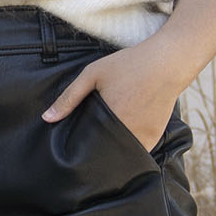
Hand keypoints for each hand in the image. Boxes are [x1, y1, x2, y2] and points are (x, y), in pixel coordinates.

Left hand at [42, 40, 180, 152]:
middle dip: (94, 152)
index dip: (79, 148)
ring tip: (102, 141)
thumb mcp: (93, 74)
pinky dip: (128, 147)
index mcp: (109, 119)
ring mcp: (143, 137)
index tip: (72, 148)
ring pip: (121, 153)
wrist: (167, 62)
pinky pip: (137, 150)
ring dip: (111, 150)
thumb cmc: (129, 64)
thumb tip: (47, 118)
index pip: (88, 146)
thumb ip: (69, 97)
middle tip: (86, 144)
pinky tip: (120, 137)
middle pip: (104, 152)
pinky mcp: (155, 137)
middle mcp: (127, 133)